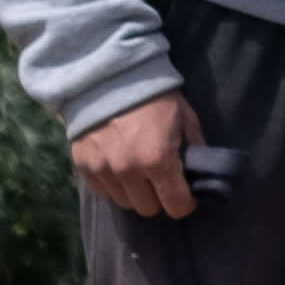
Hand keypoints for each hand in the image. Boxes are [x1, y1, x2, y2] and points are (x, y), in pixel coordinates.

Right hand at [71, 93, 197, 221]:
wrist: (109, 76)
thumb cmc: (154, 96)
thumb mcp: (185, 118)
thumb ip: (195, 149)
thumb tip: (200, 174)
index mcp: (158, 160)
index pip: (176, 205)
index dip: (185, 202)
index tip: (185, 194)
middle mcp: (129, 171)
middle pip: (148, 208)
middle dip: (159, 197)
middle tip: (161, 180)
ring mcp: (103, 170)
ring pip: (124, 202)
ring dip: (134, 192)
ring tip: (138, 172)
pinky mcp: (83, 166)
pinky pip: (103, 192)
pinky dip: (113, 185)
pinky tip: (118, 166)